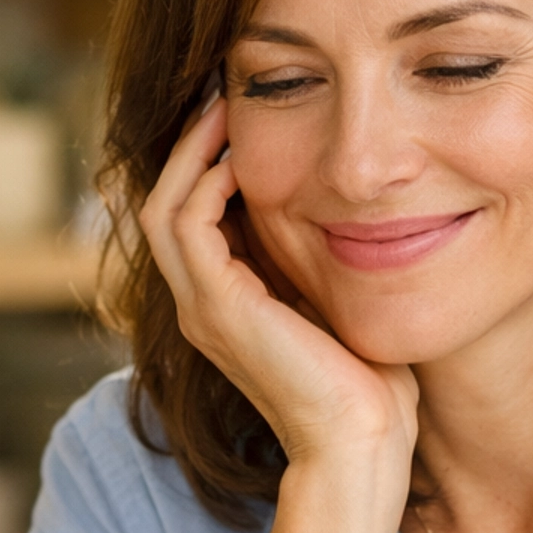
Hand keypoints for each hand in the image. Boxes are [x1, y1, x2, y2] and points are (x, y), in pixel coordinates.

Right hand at [139, 90, 417, 480]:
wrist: (362, 441)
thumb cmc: (368, 383)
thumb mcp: (339, 301)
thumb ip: (323, 259)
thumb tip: (347, 206)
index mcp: (226, 305)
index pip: (194, 218)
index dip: (209, 162)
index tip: (243, 113)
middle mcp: (202, 306)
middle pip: (165, 204)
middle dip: (191, 145)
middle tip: (223, 92)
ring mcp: (203, 309)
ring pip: (164, 208)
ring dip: (191, 153)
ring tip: (224, 106)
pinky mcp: (218, 308)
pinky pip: (188, 225)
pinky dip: (206, 182)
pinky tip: (240, 157)